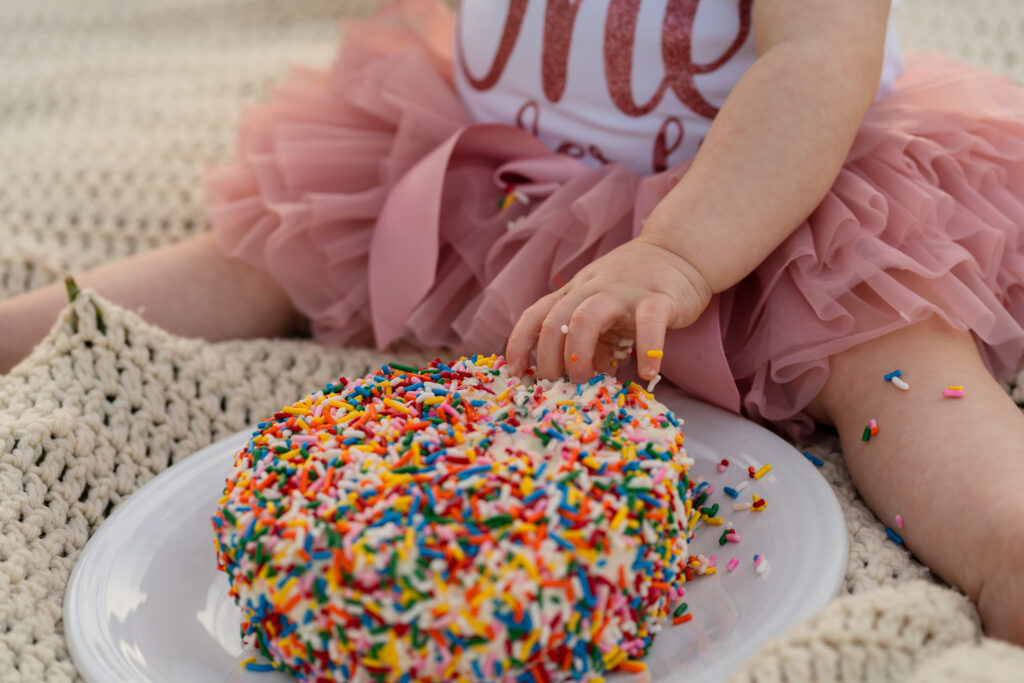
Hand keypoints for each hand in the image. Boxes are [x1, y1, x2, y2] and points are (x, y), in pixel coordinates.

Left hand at [505, 237, 712, 382]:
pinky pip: (649, 324)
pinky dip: (647, 350)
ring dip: (579, 352)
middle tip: (556, 383)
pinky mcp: (660, 298)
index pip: (536, 314)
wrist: (680, 251)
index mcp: (575, 292)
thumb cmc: (636, 287)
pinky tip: (647, 373)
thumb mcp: (605, 310)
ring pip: (588, 317)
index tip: (514, 371)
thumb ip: (592, 341)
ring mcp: (624, 292)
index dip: (519, 343)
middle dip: (548, 356)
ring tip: (587, 379)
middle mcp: (592, 288)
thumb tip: (584, 379)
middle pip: (556, 319)